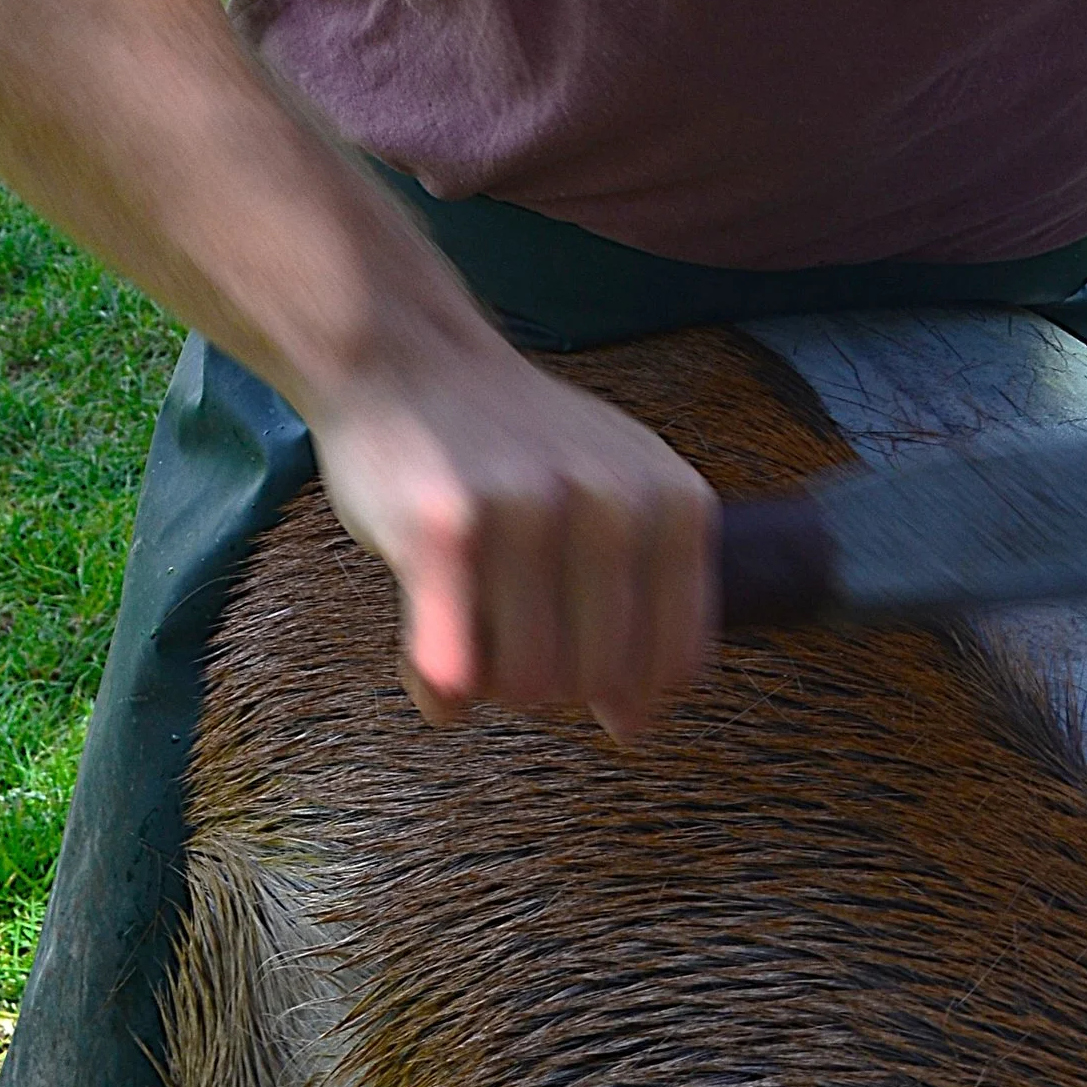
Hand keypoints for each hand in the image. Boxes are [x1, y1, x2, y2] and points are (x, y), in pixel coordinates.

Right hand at [306, 335, 718, 736]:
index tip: (582, 671)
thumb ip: (644, 595)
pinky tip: (434, 670)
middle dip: (551, 688)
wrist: (412, 360)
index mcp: (672, 501)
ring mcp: (528, 511)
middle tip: (512, 643)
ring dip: (493, 686)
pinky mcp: (444, 528)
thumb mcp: (619, 490)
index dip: (625, 691)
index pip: (674, 660)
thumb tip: (633, 726)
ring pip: (527, 681)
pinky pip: (452, 665)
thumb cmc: (517, 446)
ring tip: (475, 639)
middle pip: (598, 679)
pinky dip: (442, 689)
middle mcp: (612, 502)